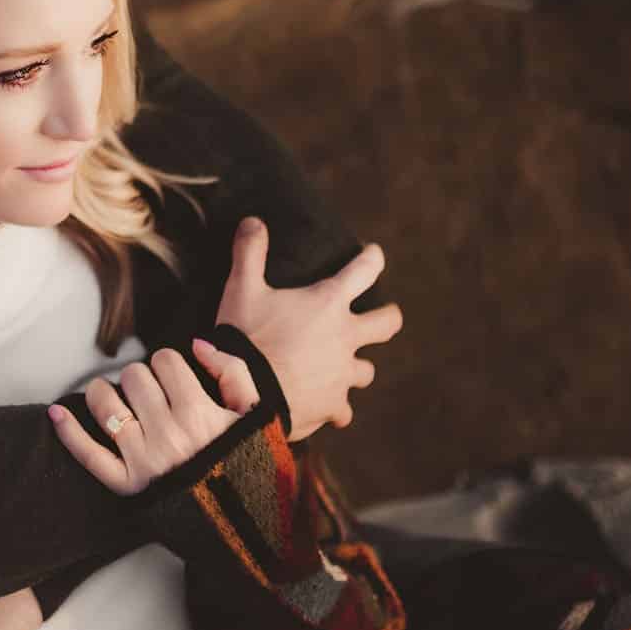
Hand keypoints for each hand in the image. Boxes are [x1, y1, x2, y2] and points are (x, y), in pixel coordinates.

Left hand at [48, 341, 260, 495]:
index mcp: (201, 414)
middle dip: (139, 376)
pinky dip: (69, 432)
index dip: (168, 363)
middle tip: (147, 392)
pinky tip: (57, 413)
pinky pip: (89, 455)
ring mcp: (144, 460)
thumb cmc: (248, 465)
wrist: (241, 524)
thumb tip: (197, 343)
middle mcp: (169, 434)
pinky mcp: (127, 486)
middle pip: (135, 377)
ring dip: (103, 392)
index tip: (172, 378)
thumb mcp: (257, 416)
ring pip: (107, 405)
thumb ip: (233, 372)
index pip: (166, 361)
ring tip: (109, 395)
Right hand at [214, 216, 399, 440]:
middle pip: (387, 323)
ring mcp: (342, 374)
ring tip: (343, 367)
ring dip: (357, 366)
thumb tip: (253, 220)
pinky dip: (336, 407)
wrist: (246, 395)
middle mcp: (345, 337)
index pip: (364, 271)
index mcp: (328, 303)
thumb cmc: (246, 337)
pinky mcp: (333, 405)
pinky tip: (326, 407)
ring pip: (367, 370)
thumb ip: (250, 253)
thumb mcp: (242, 289)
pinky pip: (344, 409)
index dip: (372, 259)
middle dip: (387, 317)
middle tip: (382, 315)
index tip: (374, 254)